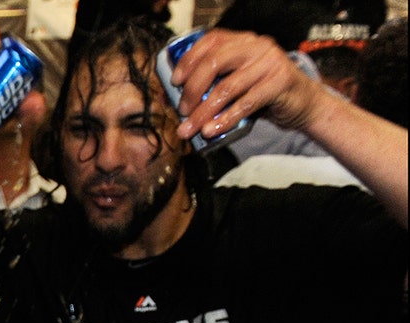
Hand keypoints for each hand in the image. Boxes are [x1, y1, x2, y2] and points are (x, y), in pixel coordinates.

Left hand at [169, 29, 326, 138]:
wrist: (303, 104)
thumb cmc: (263, 93)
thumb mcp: (236, 83)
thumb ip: (210, 85)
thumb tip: (170, 99)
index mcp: (243, 41)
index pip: (210, 41)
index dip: (188, 60)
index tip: (175, 82)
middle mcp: (256, 47)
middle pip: (214, 63)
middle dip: (192, 89)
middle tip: (182, 111)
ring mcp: (270, 63)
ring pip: (227, 87)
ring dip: (203, 112)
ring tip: (190, 128)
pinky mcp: (280, 83)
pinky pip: (245, 103)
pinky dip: (224, 119)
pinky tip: (211, 130)